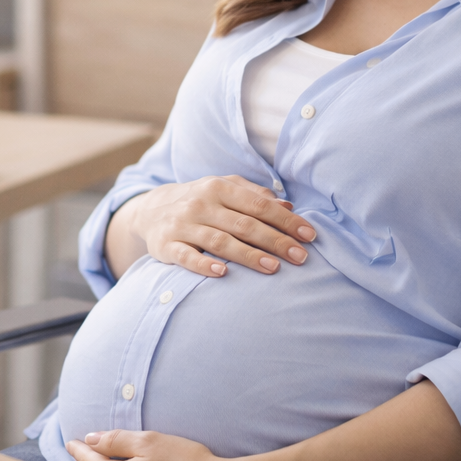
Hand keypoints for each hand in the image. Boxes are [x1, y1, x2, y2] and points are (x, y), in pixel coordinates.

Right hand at [105, 175, 316, 279]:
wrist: (151, 209)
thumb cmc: (200, 200)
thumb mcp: (224, 189)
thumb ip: (255, 195)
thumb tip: (289, 207)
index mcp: (219, 187)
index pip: (258, 205)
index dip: (285, 221)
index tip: (309, 235)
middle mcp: (201, 203)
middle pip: (244, 224)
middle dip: (275, 241)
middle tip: (301, 257)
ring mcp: (183, 224)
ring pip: (219, 241)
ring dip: (248, 255)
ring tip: (274, 267)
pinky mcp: (166, 245)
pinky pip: (186, 256)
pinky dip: (202, 265)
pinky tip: (222, 273)